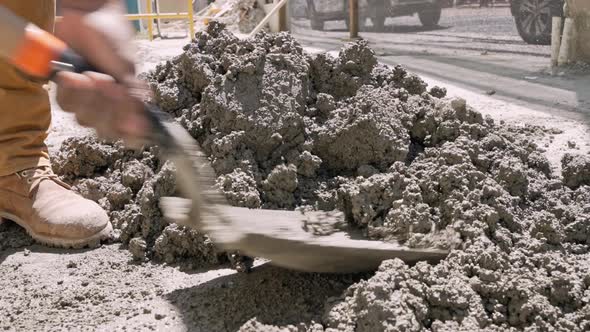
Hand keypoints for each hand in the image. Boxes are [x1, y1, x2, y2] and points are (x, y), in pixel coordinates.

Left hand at [54, 0, 148, 146]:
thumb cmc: (113, 38)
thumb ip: (132, 97)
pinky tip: (74, 75)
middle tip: (108, 83)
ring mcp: (87, 99)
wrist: (87, 16)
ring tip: (90, 74)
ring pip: (84, 119)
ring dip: (87, 97)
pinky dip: (71, 91)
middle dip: (105, 106)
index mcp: (128, 102)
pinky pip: (66, 104)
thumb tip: (143, 124)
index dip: (128, 132)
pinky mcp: (67, 90)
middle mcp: (108, 105)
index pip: (129, 131)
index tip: (129, 126)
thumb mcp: (127, 69)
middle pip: (105, 129)